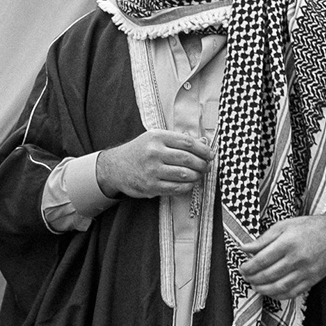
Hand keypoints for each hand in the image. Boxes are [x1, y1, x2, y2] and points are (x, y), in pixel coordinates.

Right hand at [96, 129, 212, 197]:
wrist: (114, 167)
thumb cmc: (139, 152)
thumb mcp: (154, 139)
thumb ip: (177, 141)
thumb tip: (203, 145)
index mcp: (157, 137)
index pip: (188, 142)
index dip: (203, 150)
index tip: (210, 155)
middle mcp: (154, 153)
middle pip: (188, 159)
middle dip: (202, 164)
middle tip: (206, 166)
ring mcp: (152, 171)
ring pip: (185, 174)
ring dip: (196, 176)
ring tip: (198, 175)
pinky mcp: (151, 186)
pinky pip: (177, 188)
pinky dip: (187, 186)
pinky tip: (188, 183)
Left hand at [240, 213, 325, 299]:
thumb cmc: (306, 228)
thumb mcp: (283, 226)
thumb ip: (262, 240)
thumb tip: (243, 248)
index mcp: (288, 243)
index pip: (262, 260)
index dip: (248, 267)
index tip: (242, 268)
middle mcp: (298, 258)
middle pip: (269, 275)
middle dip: (253, 278)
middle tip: (246, 277)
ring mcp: (307, 271)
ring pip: (280, 286)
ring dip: (263, 289)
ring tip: (255, 286)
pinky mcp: (313, 279)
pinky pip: (293, 292)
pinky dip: (278, 295)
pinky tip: (270, 291)